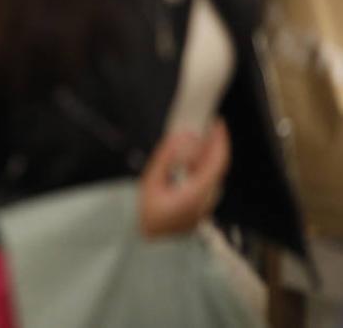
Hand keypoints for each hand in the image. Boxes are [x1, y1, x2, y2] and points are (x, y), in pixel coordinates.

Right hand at [139, 122, 229, 237]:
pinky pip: (205, 181)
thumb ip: (167, 157)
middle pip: (217, 165)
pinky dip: (200, 166)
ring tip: (194, 139)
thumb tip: (182, 137)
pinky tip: (187, 160)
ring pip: (212, 173)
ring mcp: (206, 203)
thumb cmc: (147, 215)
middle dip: (213, 143)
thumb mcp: (151, 182)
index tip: (217, 123)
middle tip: (204, 125)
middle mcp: (208, 198)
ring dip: (206, 154)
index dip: (220, 140)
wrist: (150, 244)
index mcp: (199, 191)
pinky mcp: (201, 206)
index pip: (218, 161)